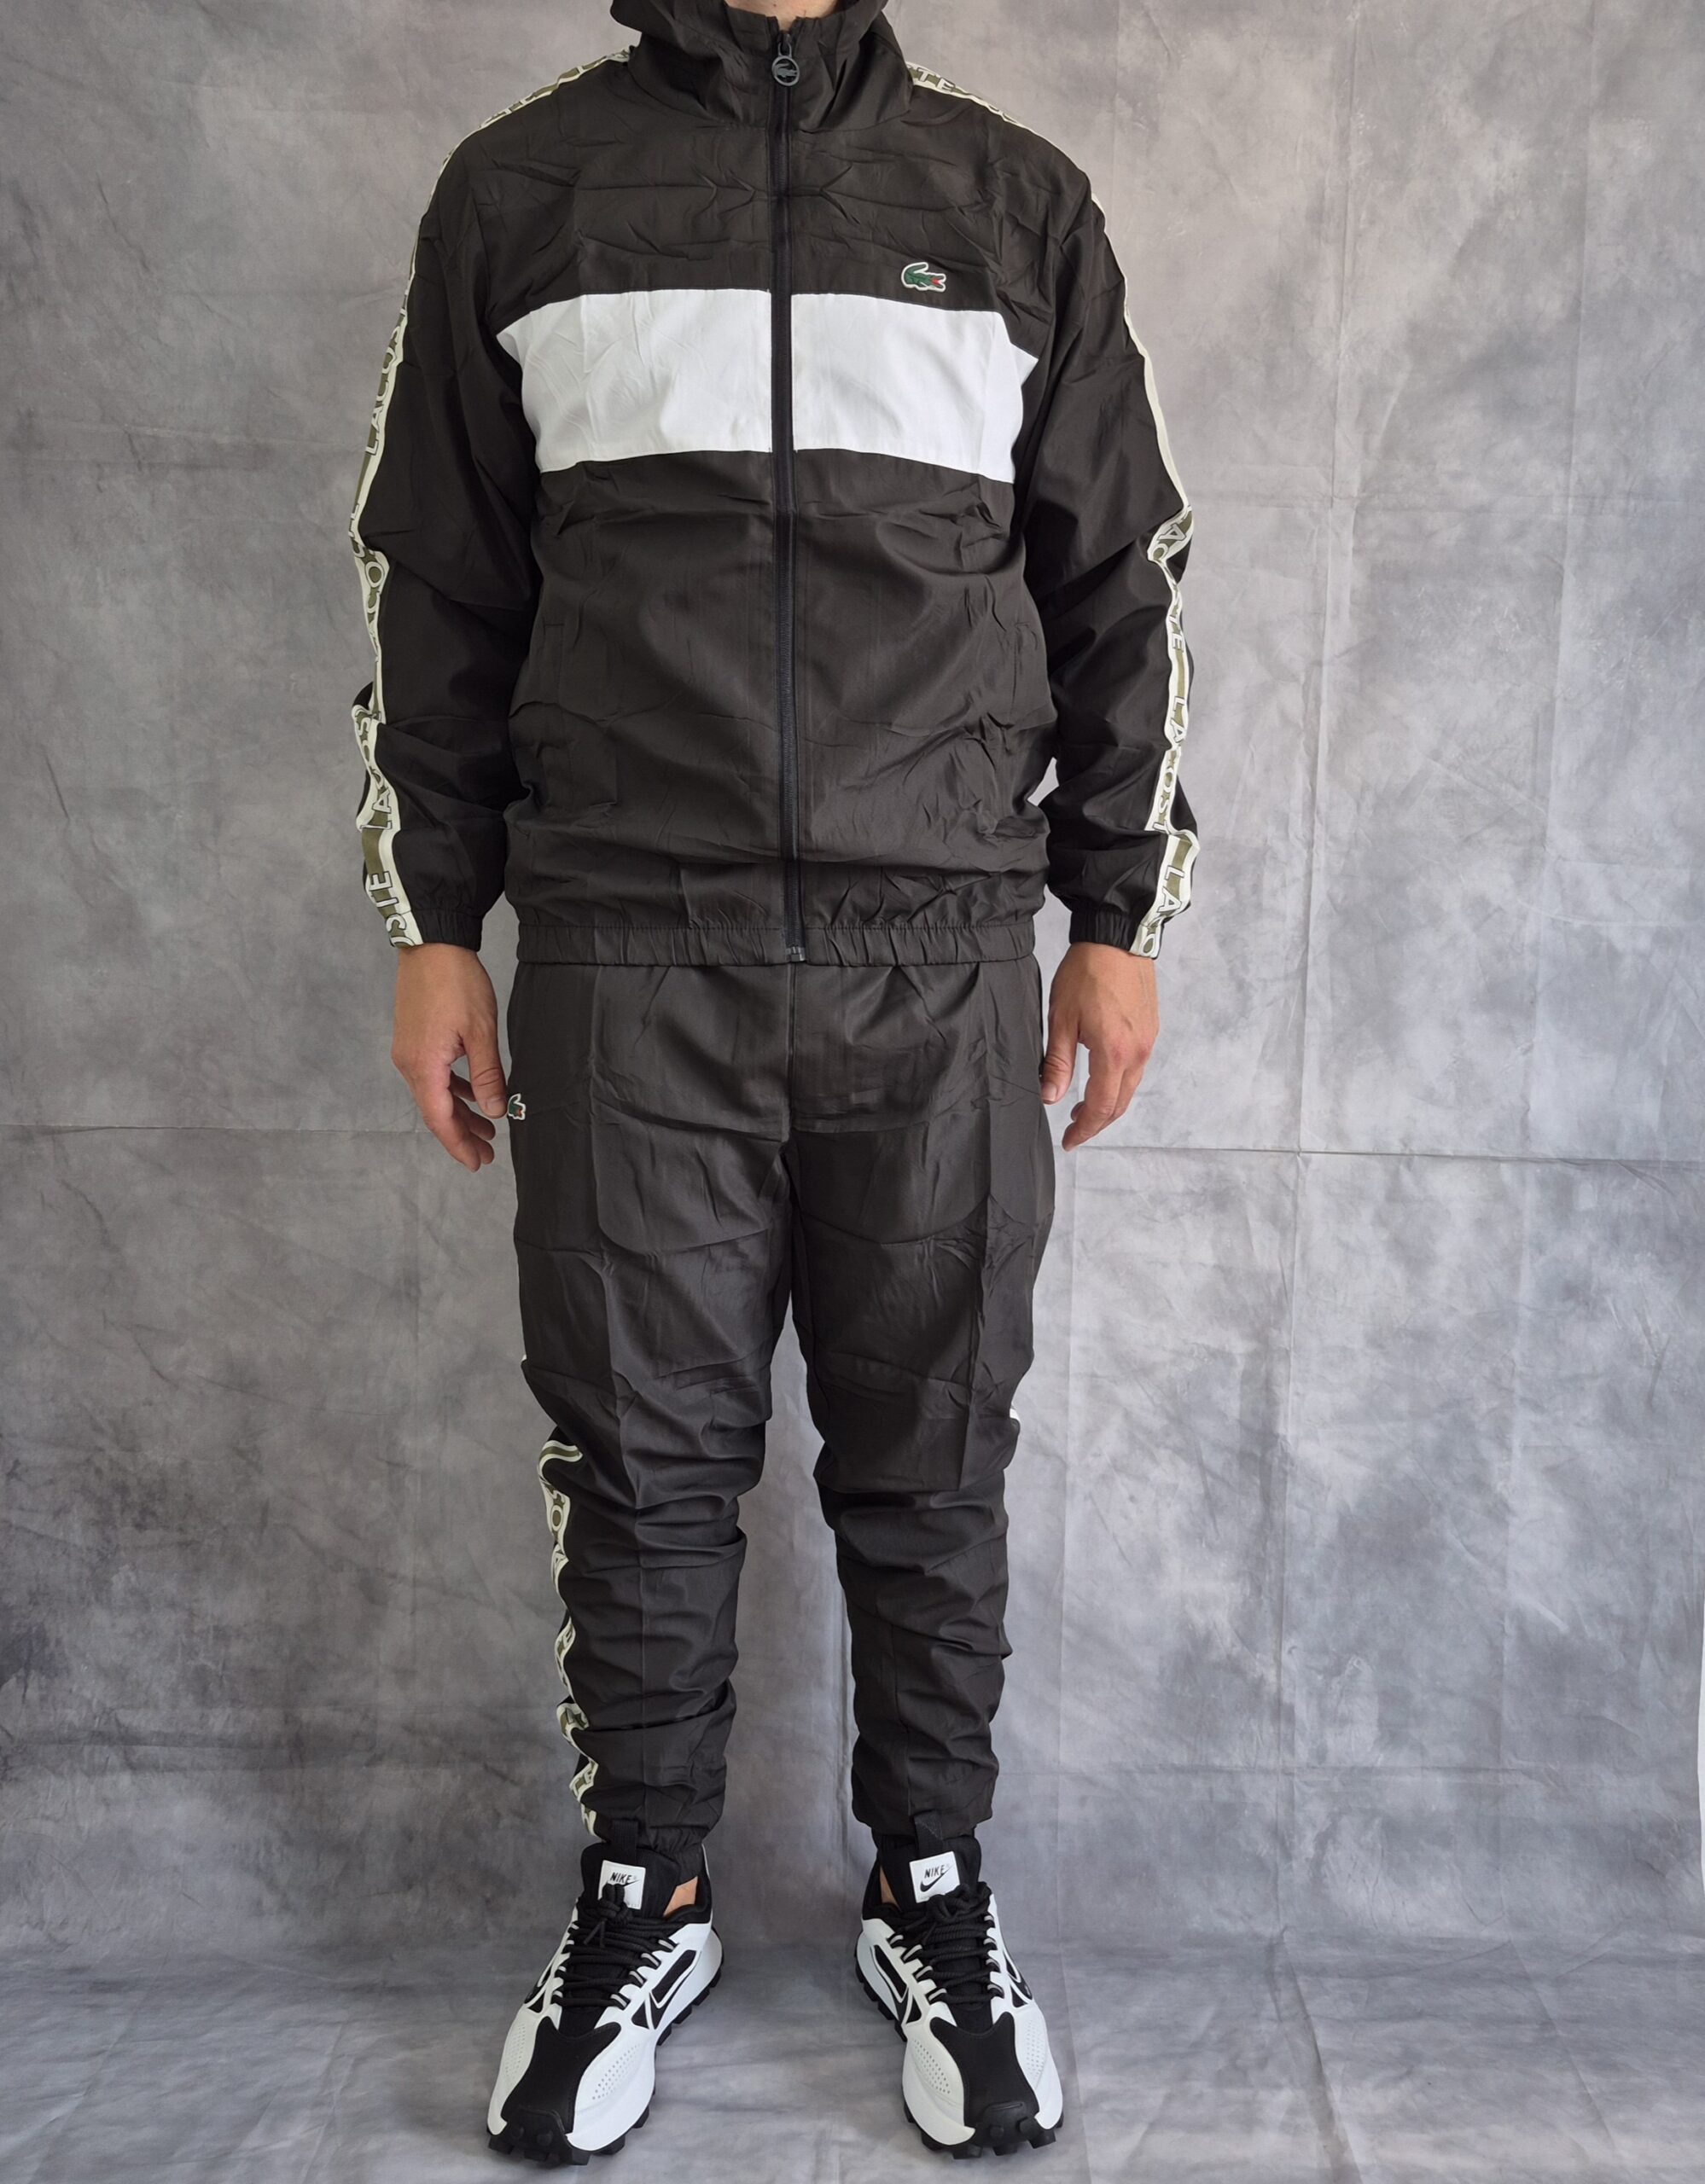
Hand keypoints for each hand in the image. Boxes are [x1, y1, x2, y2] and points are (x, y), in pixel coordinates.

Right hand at [391, 944, 506, 1170]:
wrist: (431, 941)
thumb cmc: (456, 981)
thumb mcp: (481, 1031)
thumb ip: (487, 1075)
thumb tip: (494, 1112)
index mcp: (423, 1066)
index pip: (440, 1119)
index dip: (459, 1145)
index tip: (477, 1163)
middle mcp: (409, 1063)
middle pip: (435, 1111)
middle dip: (461, 1135)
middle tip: (487, 1153)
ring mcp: (408, 1050)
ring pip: (434, 1094)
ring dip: (459, 1112)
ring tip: (487, 1129)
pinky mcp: (414, 1038)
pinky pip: (432, 1075)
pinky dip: (452, 1089)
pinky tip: (472, 1093)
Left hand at [1040, 943, 1157, 1150]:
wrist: (1117, 937)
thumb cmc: (1086, 972)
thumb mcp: (1061, 1019)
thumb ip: (1057, 1063)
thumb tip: (1050, 1097)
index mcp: (1114, 1052)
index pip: (1102, 1106)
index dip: (1085, 1128)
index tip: (1069, 1140)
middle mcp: (1138, 1051)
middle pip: (1120, 1103)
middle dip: (1097, 1121)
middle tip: (1074, 1129)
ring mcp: (1148, 1040)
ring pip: (1130, 1086)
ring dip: (1109, 1103)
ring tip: (1084, 1108)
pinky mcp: (1150, 1029)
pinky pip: (1136, 1067)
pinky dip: (1119, 1083)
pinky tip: (1102, 1078)